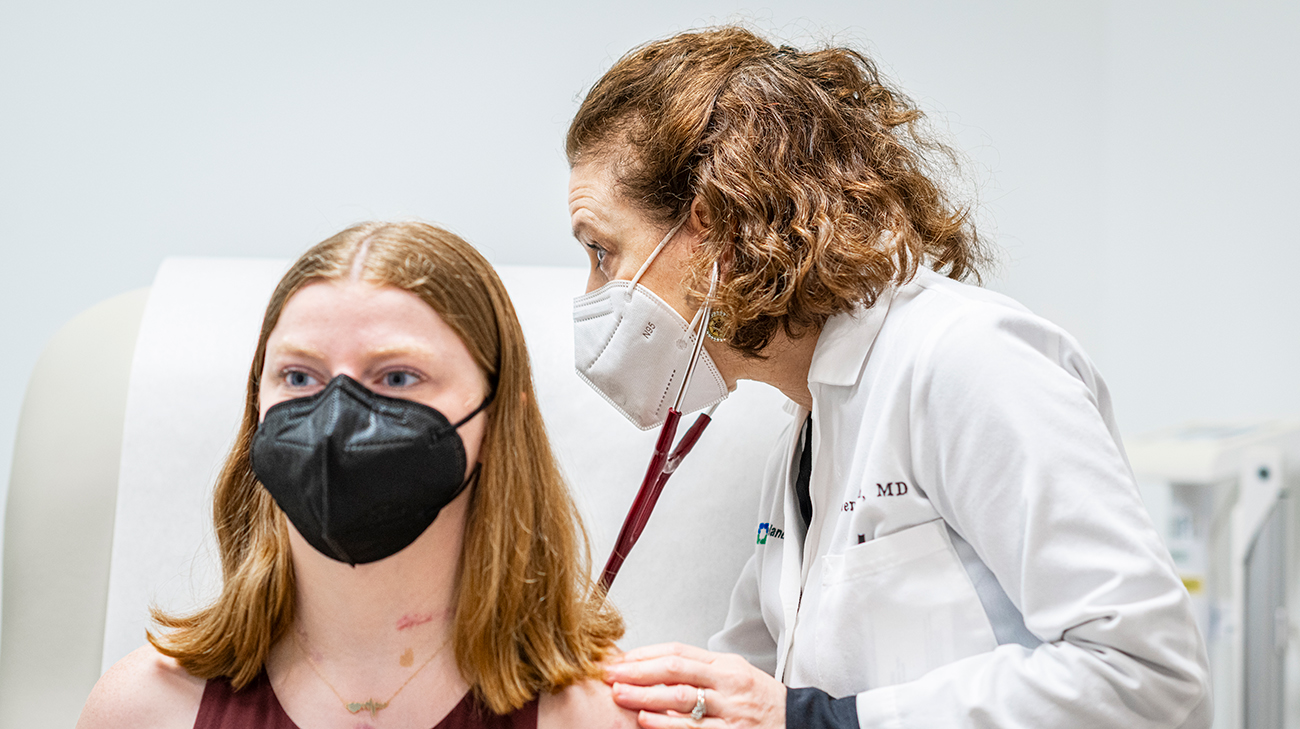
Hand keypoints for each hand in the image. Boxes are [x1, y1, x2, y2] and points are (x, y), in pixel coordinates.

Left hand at [603, 643, 784, 728]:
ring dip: (645, 697)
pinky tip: (646, 721)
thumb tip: (654, 670)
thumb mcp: (733, 676)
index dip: (646, 654)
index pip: (678, 652)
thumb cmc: (760, 701)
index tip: (620, 660)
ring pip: (681, 699)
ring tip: (619, 695)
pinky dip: (666, 725)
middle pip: (675, 671)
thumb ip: (699, 671)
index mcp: (725, 664)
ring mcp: (729, 711)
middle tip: (610, 675)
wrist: (797, 723)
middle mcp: (728, 683)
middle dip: (638, 672)